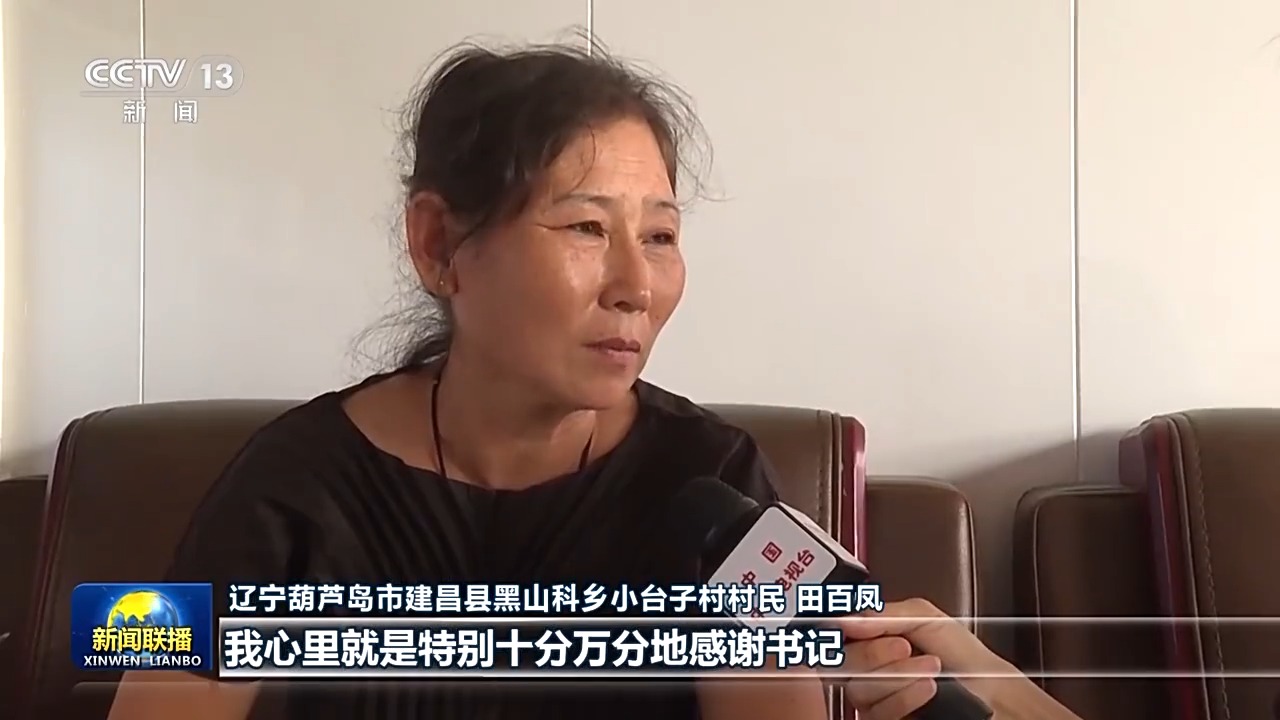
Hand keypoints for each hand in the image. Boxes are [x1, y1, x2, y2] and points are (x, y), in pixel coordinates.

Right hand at [834, 598, 1016, 719]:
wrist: (993, 693)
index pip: (836, 634)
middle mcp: (870, 670)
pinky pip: (876, 713)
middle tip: (904, 645)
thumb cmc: (965, 656)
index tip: (851, 627)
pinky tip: (927, 687)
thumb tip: (845, 617)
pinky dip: (904, 697)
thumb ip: (881, 614)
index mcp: (873, 638)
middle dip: (874, 653)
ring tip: (929, 666)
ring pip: (859, 690)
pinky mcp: (887, 719)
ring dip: (897, 676)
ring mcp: (877, 698)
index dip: (838, 632)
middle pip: (842, 663)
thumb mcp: (925, 618)